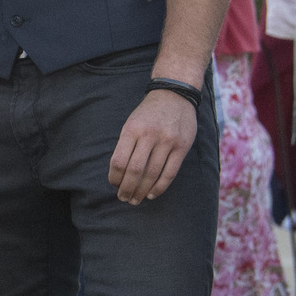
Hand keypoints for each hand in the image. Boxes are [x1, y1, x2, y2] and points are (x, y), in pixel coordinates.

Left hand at [108, 88, 197, 204]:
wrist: (174, 95)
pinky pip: (170, 173)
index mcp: (132, 129)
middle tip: (123, 198)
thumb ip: (126, 145)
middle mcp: (149, 135)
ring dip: (142, 190)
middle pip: (135, 170)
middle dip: (127, 188)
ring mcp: (167, 141)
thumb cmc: (148, 114)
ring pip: (152, 174)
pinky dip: (159, 187)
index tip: (113, 184)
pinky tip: (151, 194)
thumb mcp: (131, 123)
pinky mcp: (182, 147)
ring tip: (135, 199)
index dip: (114, 178)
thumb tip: (119, 174)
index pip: (119, 161)